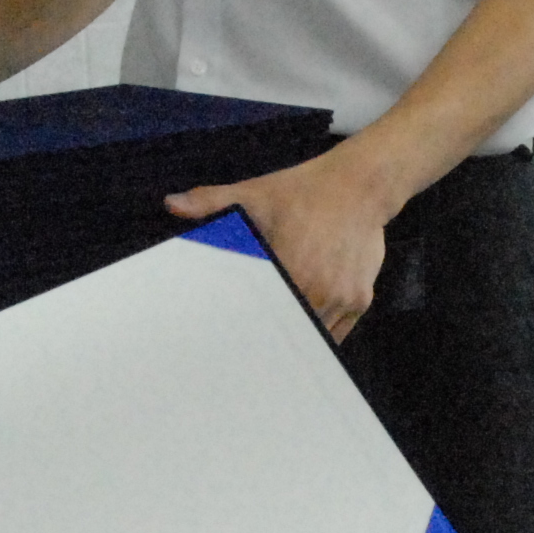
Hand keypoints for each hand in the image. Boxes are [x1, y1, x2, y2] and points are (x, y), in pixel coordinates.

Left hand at [167, 147, 402, 341]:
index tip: (234, 339)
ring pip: (314, 335)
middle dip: (271, 339)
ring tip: (276, 344)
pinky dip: (320, 331)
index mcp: (291, 269)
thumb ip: (212, 202)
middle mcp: (320, 291)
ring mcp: (343, 298)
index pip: (263, 317)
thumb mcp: (256, 193)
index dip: (249, 332)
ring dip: (297, 336)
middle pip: (289, 332)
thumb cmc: (306, 191)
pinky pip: (337, 331)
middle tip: (251, 347)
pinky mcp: (361, 300)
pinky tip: (303, 327)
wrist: (362, 184)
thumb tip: (171, 203)